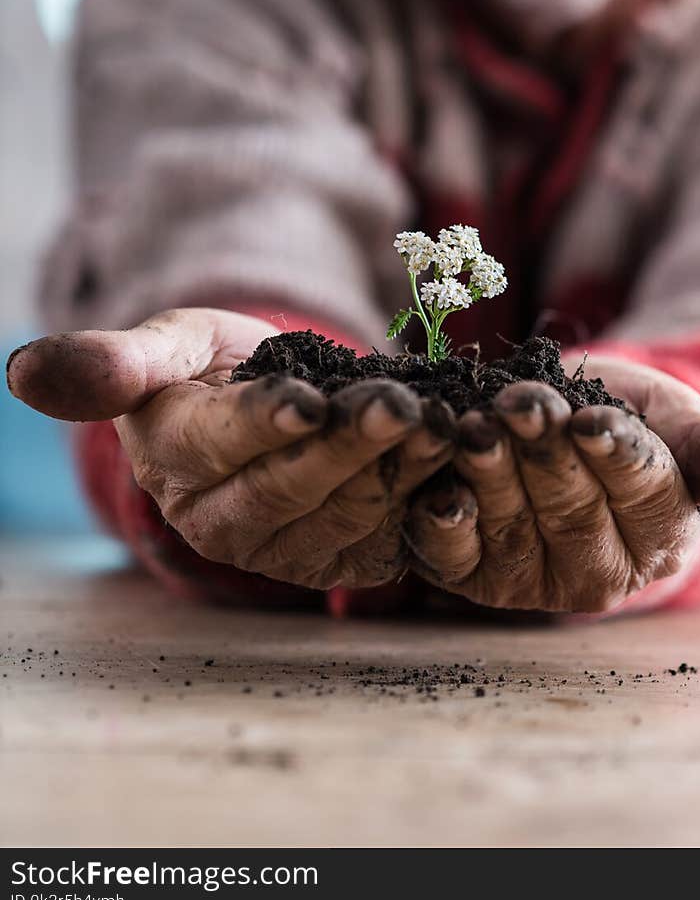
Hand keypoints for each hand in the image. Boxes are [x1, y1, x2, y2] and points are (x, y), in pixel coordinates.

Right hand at [7, 308, 455, 588]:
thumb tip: (24, 369)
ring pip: (346, 514)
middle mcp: (225, 520)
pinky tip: (456, 458)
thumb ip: (114, 360)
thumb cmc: (206, 366)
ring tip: (441, 423)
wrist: (265, 396)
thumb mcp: (165, 344)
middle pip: (291, 489)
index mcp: (174, 465)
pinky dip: (426, 502)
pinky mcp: (343, 555)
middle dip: (350, 446)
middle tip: (401, 405)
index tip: (309, 400)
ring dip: (398, 471)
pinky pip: (387, 538)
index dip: (264, 425)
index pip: (220, 448)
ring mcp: (287, 547)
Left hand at [404, 357, 699, 612]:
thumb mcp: (679, 421)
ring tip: (474, 426)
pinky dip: (442, 527)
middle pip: (571, 510)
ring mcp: (532, 581)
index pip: (642, 495)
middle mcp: (599, 573)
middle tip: (520, 406)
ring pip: (512, 529)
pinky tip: (438, 490)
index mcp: (661, 536)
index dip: (614, 456)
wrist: (568, 430)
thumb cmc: (633, 425)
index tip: (591, 420)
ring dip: (490, 476)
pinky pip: (454, 560)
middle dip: (543, 454)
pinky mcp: (474, 575)